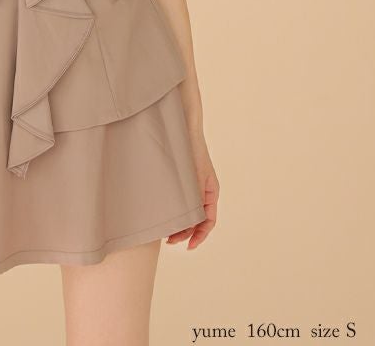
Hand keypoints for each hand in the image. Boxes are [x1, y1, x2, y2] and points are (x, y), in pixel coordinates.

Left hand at [165, 130, 218, 249]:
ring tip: (164, 231)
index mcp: (211, 191)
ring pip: (188, 212)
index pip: (209, 221)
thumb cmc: (189, 149)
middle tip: (169, 240)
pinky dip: (174, 211)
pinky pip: (181, 202)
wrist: (183, 127)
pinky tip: (163, 215)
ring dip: (179, 224)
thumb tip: (191, 220)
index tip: (188, 246)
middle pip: (197, 220)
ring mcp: (192, 186)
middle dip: (185, 233)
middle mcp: (203, 191)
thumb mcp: (194, 176)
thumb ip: (194, 196)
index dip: (199, 236)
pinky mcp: (181, 181)